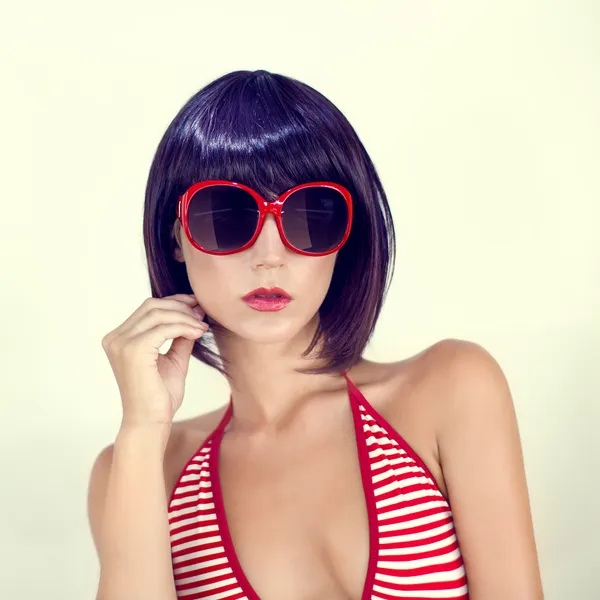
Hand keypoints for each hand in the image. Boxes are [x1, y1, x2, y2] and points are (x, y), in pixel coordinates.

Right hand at [101, 293, 207, 425]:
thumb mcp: (173, 359)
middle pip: (152, 306)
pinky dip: (184, 327)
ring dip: (185, 317)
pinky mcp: (133, 350)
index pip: (148, 308)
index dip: (174, 302)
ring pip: (159, 314)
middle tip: (202, 313)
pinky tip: (198, 333)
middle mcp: (115, 338)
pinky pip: (164, 328)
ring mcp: (122, 343)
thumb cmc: (160, 396)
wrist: (151, 422)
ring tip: (202, 326)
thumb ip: (179, 337)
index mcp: (120, 339)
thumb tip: (195, 314)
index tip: (197, 306)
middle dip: (180, 306)